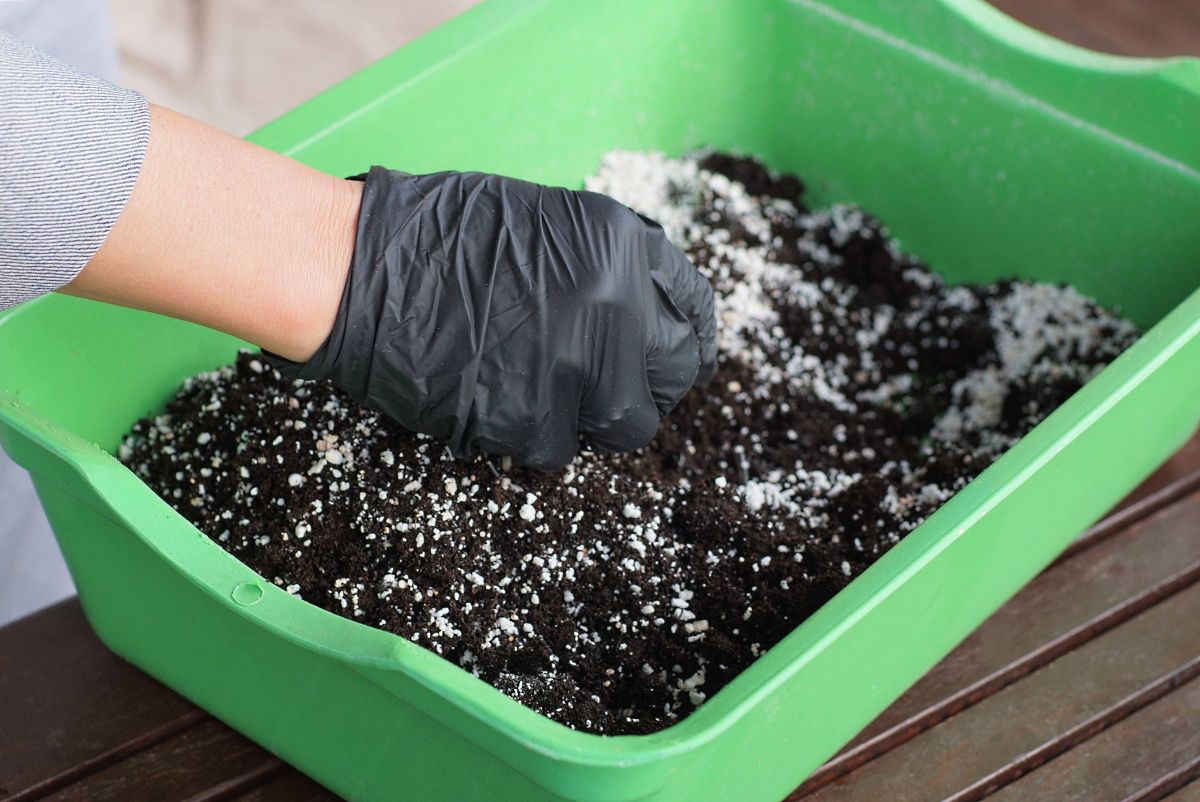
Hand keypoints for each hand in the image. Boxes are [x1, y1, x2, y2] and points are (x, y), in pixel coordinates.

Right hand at [267, 167, 716, 469]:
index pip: (693, 310)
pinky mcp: (535, 424)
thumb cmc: (440, 234)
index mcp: (625, 251)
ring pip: (626, 423)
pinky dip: (538, 430)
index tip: (677, 351)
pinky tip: (503, 397)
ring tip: (546, 384)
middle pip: (674, 374)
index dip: (685, 336)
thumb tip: (649, 312)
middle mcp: (619, 311)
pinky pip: (563, 446)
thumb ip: (610, 265)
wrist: (363, 272)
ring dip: (594, 412)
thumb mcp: (549, 220)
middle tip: (609, 378)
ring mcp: (580, 372)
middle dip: (647, 380)